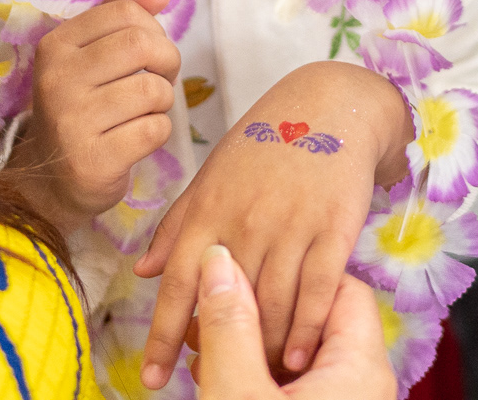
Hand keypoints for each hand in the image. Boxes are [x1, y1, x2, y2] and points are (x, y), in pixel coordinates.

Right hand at [5, 0, 180, 232]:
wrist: (52, 180)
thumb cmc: (81, 108)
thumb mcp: (89, 56)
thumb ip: (122, 16)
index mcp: (55, 46)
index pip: (125, 11)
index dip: (152, 29)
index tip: (148, 52)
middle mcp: (56, 80)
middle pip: (142, 45)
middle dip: (167, 62)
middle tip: (159, 80)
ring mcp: (71, 122)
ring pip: (153, 90)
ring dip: (163, 102)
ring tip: (143, 112)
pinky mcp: (93, 161)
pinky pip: (154, 130)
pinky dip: (158, 132)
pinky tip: (137, 138)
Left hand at [134, 60, 412, 390]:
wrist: (330, 104)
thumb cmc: (265, 141)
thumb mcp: (212, 175)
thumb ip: (178, 223)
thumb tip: (144, 270)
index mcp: (209, 209)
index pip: (177, 283)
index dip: (162, 334)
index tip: (152, 377)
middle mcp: (245, 221)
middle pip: (227, 305)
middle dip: (220, 352)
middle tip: (218, 381)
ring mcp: (291, 226)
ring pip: (273, 306)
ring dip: (266, 350)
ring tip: (261, 378)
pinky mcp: (333, 228)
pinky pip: (318, 291)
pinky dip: (307, 330)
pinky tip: (299, 358)